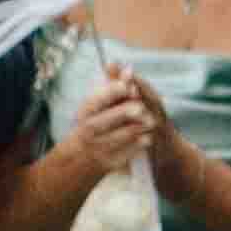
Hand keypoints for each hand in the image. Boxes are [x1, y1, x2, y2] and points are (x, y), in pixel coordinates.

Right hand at [65, 66, 161, 191]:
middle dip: (122, 112)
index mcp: (85, 113)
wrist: (82, 160)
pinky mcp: (108, 163)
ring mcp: (96, 148)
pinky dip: (136, 147)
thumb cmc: (95, 125)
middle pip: (101, 121)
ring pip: (115, 138)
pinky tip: (146, 139)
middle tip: (139, 107)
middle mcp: (87, 130)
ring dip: (134, 130)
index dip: (110, 92)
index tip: (127, 85)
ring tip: (149, 123)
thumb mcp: (100, 106)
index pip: (94, 102)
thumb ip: (114, 87)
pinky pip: (123, 155)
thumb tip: (125, 67)